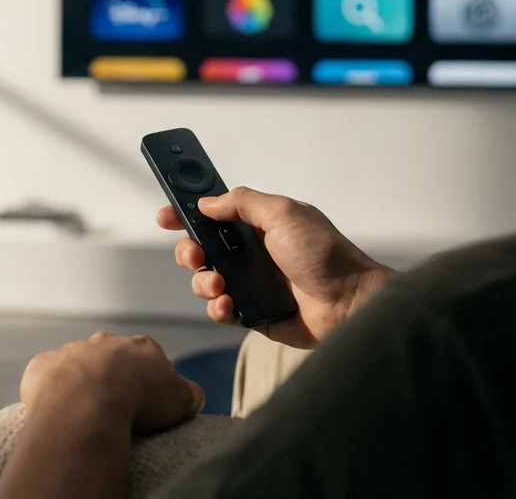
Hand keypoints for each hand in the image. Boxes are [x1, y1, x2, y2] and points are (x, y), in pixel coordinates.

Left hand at [20, 331, 204, 434]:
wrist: (88, 403)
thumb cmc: (138, 400)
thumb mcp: (182, 399)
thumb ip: (190, 392)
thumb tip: (192, 395)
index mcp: (140, 346)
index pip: (149, 357)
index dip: (148, 380)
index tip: (145, 402)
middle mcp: (105, 342)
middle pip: (111, 358)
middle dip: (112, 378)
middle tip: (114, 408)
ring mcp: (71, 350)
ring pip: (77, 365)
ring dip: (80, 383)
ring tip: (84, 413)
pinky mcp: (43, 365)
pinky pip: (47, 377)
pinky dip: (51, 390)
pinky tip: (58, 410)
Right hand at [159, 187, 394, 349]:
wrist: (349, 303)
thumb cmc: (325, 255)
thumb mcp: (285, 214)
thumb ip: (244, 202)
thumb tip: (209, 202)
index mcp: (259, 225)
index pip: (214, 215)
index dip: (187, 214)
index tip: (167, 216)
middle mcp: (252, 253)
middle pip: (200, 250)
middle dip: (189, 252)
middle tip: (197, 255)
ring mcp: (251, 284)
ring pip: (205, 281)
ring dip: (203, 282)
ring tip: (221, 286)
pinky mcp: (253, 313)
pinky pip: (221, 310)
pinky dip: (218, 308)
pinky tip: (228, 305)